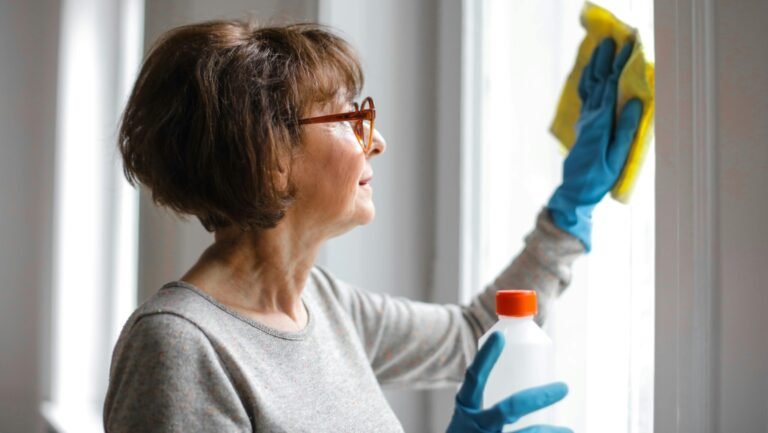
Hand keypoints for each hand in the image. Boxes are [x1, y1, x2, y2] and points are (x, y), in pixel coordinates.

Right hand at [446, 332, 570, 432]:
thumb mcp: (471, 418)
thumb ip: (493, 405)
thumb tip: (530, 389)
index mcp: (466, 407)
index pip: (474, 378)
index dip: (485, 357)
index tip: (500, 336)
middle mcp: (475, 425)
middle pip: (508, 409)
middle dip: (537, 398)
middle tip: (563, 388)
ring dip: (548, 432)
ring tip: (569, 430)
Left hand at [547, 38, 642, 251]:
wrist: (575, 191)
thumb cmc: (599, 177)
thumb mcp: (617, 156)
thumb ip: (625, 129)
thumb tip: (633, 101)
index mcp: (600, 122)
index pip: (611, 87)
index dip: (619, 65)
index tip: (628, 47)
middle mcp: (590, 118)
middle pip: (597, 83)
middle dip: (605, 60)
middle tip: (612, 40)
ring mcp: (585, 122)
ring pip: (588, 88)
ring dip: (594, 68)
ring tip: (599, 51)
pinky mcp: (583, 127)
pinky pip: (585, 98)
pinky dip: (588, 82)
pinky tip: (590, 76)